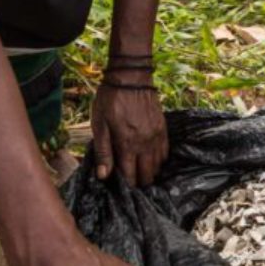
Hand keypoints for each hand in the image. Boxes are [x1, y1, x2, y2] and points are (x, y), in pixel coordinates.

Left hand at [92, 68, 168, 186]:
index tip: (118, 188)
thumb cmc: (110, 100)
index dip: (125, 186)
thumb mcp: (99, 124)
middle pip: (147, 175)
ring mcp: (156, 136)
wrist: (131, 77)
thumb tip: (104, 176)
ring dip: (149, 173)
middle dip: (138, 182)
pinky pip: (165, 153)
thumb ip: (103, 151)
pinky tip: (150, 160)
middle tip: (129, 182)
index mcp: (127, 144)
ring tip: (139, 173)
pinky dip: (159, 161)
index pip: (130, 176)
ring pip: (158, 166)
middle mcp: (145, 143)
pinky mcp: (163, 128)